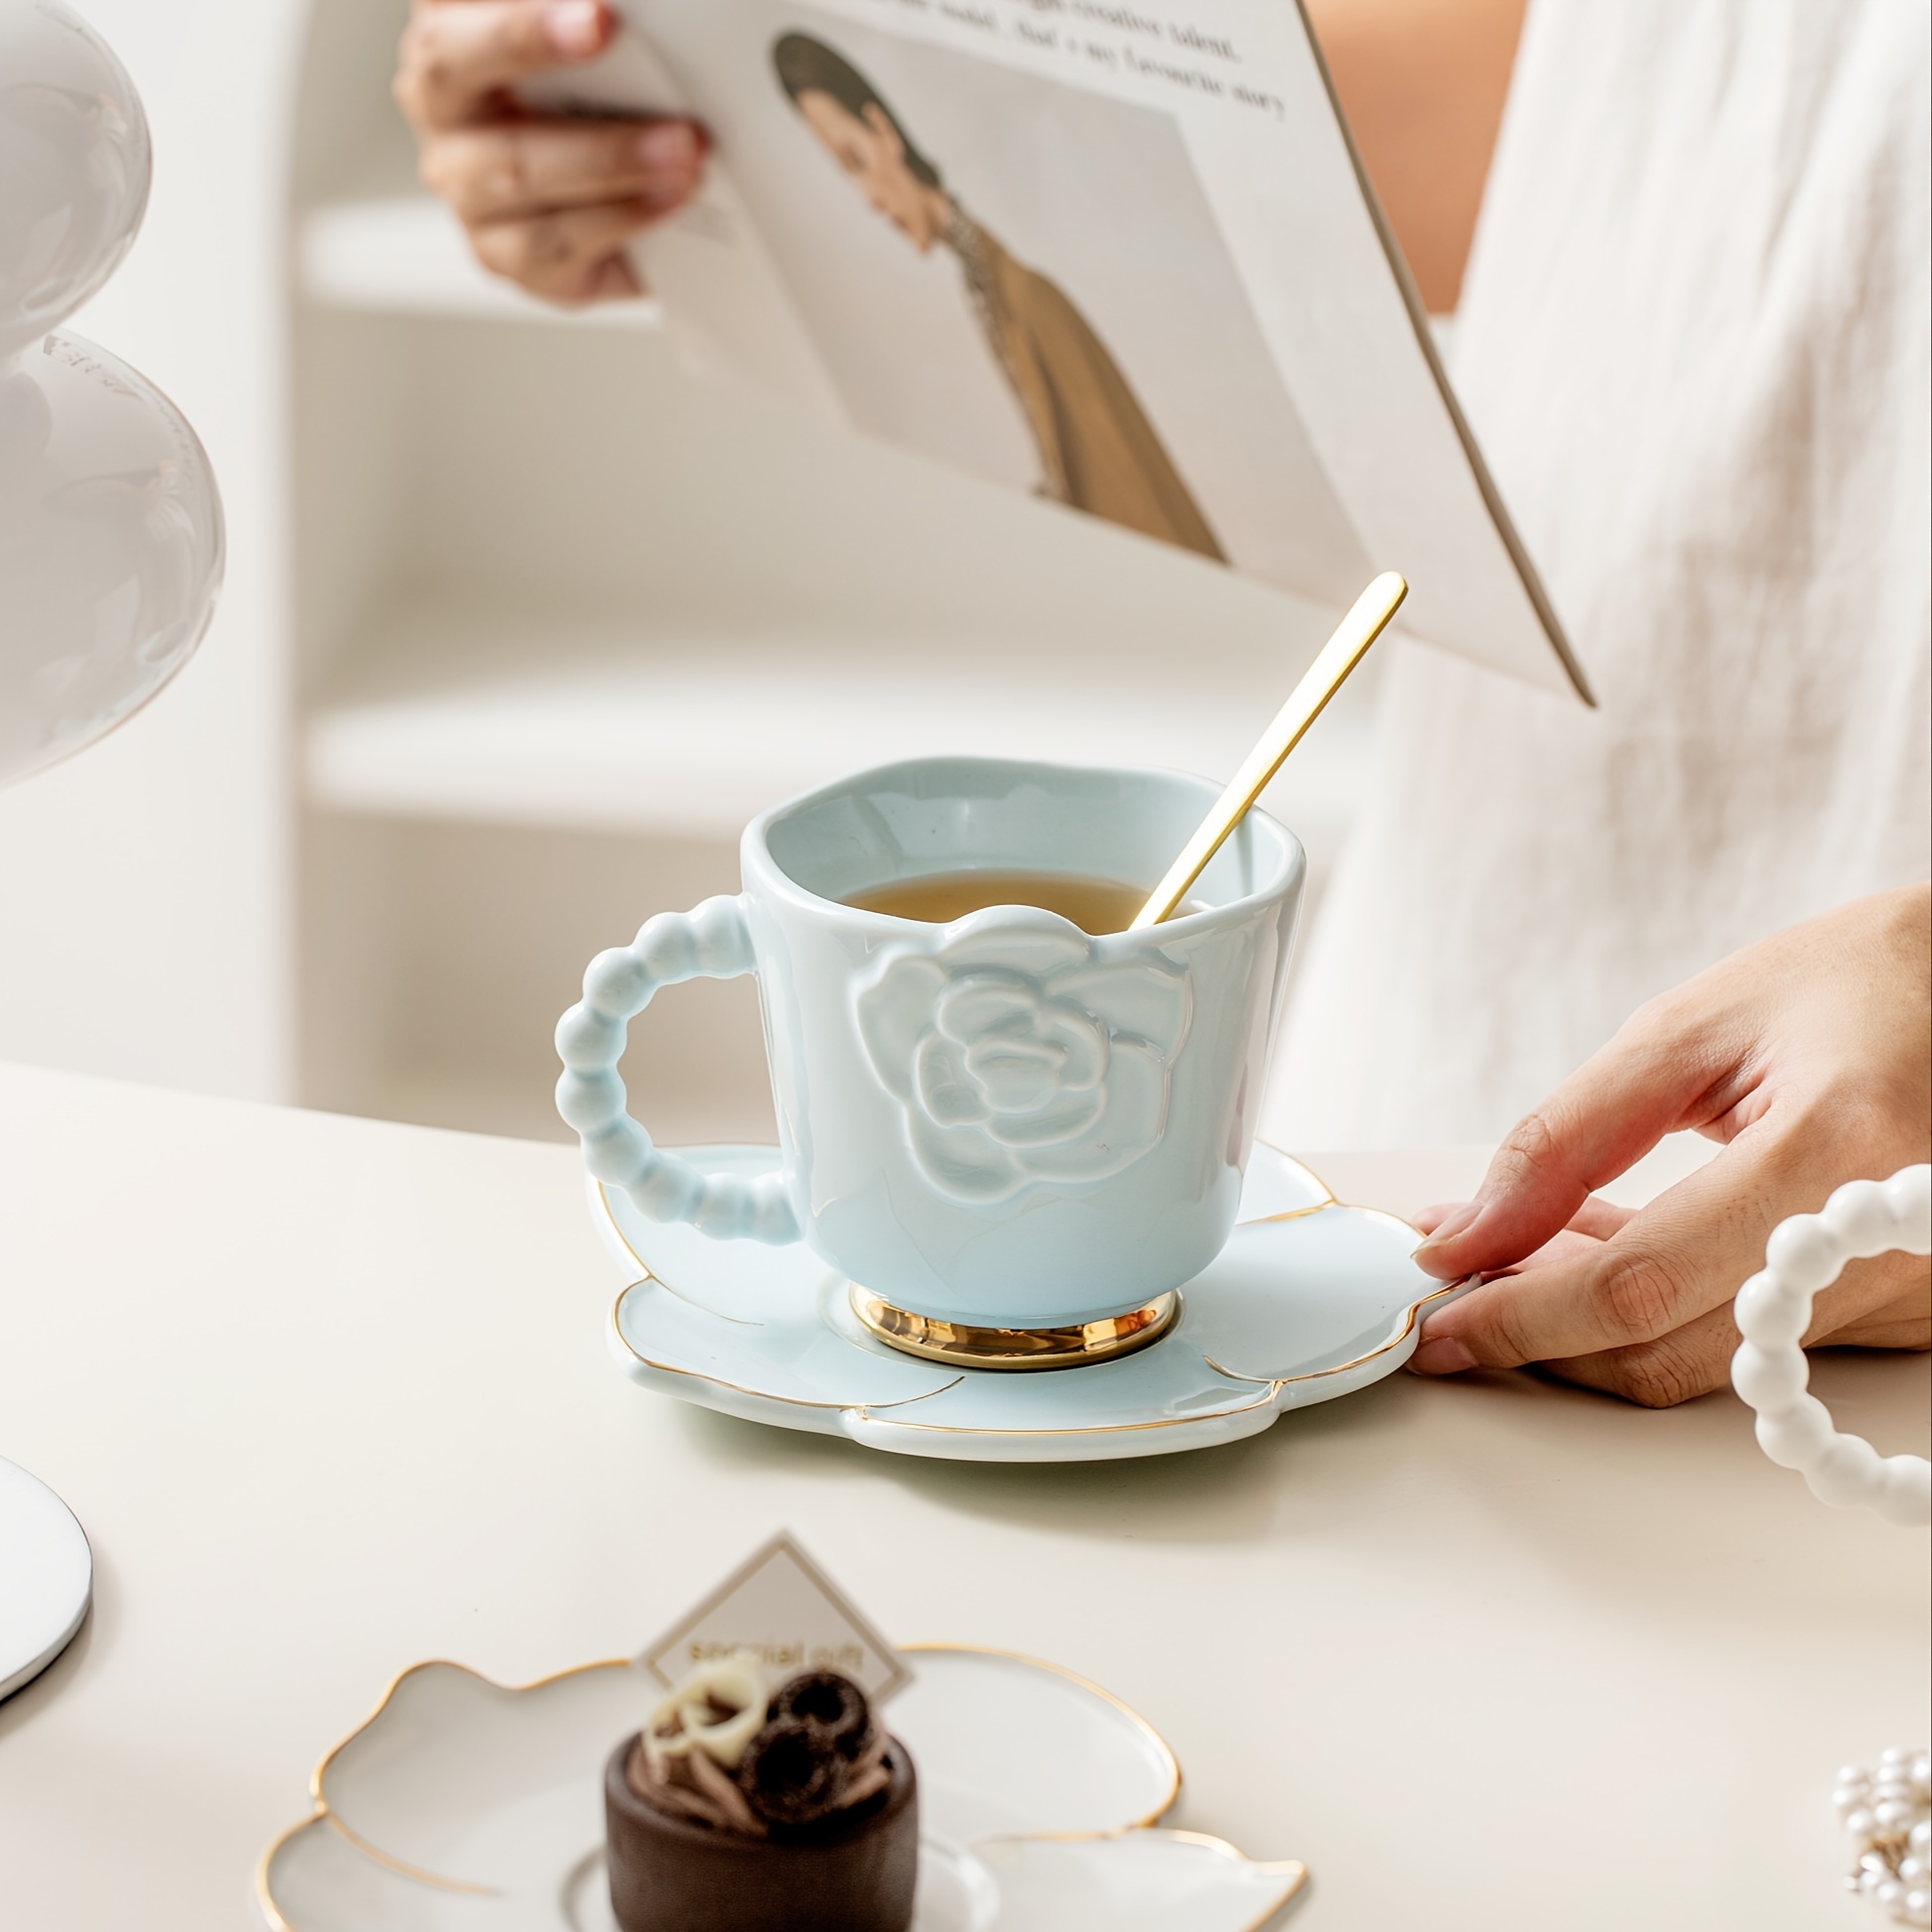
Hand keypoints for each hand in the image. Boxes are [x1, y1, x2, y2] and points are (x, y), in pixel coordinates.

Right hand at [394, 0, 703, 304]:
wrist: (629, 211)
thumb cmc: (602, 104)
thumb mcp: (594, 48)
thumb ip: (587, 21)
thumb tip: (629, 3)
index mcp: (448, 27)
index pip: (443, 1)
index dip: (500, 2)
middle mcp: (441, 106)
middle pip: (448, 64)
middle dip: (526, 39)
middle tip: (604, 25)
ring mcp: (463, 187)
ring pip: (513, 167)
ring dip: (606, 153)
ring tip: (681, 145)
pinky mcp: (504, 254)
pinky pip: (553, 239)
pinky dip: (620, 214)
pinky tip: (668, 196)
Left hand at [1407, 885, 1931, 1405]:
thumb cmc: (1848, 983)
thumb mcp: (1688, 1028)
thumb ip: (1566, 1139)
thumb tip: (1467, 1236)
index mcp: (1835, 1151)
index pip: (1643, 1284)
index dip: (1522, 1315)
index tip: (1433, 1321)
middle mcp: (1883, 1243)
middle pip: (1671, 1351)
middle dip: (1542, 1332)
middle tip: (1454, 1287)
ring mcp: (1906, 1291)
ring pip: (1706, 1356)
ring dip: (1591, 1319)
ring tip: (1516, 1248)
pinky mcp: (1905, 1310)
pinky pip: (1753, 1338)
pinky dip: (1662, 1307)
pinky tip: (1602, 1247)